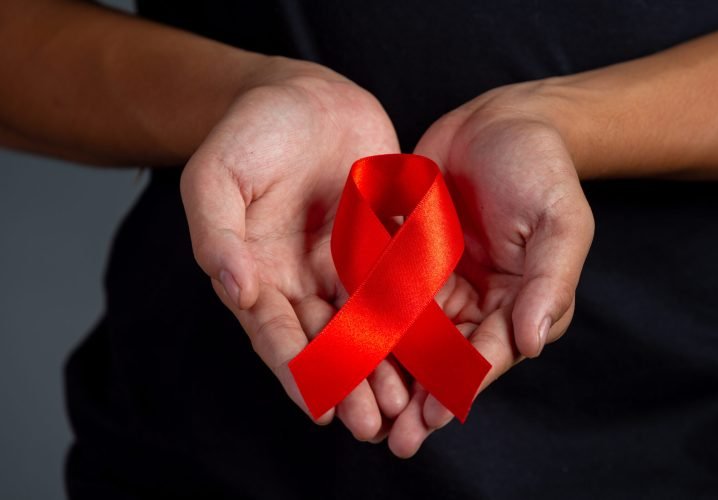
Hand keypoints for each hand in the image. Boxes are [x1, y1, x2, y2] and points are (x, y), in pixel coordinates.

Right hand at [180, 57, 408, 440]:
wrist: (302, 94)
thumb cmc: (248, 132)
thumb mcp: (216, 177)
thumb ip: (218, 235)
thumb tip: (236, 291)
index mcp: (258, 273)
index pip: (277, 332)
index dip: (298, 370)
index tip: (322, 408)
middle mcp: (302, 279)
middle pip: (327, 341)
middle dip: (350, 384)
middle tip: (373, 427)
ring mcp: (344, 263)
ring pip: (368, 324)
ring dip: (386, 365)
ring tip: (406, 405)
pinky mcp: (381, 243)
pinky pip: (401, 284)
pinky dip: (416, 317)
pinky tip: (436, 346)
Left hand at [387, 82, 594, 455]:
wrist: (499, 120)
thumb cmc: (541, 168)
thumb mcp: (560, 221)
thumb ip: (551, 282)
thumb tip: (535, 343)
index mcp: (517, 303)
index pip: (486, 355)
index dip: (457, 388)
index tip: (430, 422)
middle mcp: (476, 302)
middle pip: (443, 358)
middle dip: (417, 397)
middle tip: (389, 438)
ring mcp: (440, 281)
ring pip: (408, 334)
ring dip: (386, 371)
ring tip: (357, 405)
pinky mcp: (408, 256)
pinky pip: (384, 291)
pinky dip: (365, 320)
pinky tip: (339, 345)